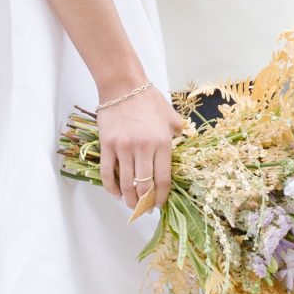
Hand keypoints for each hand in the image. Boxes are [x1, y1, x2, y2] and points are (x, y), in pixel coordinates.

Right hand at [95, 81, 186, 210]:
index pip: (163, 179)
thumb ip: (179, 133)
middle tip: (145, 208)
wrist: (123, 85)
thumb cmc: (148, 99)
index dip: (162, 197)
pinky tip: (116, 193)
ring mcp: (123, 148)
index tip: (160, 204)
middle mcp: (143, 148)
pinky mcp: (107, 145)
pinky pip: (107, 173)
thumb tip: (185, 145)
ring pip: (126, 184)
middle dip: (145, 203)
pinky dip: (111, 188)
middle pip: (144, 186)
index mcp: (162, 143)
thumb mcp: (171, 116)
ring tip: (131, 204)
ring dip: (129, 199)